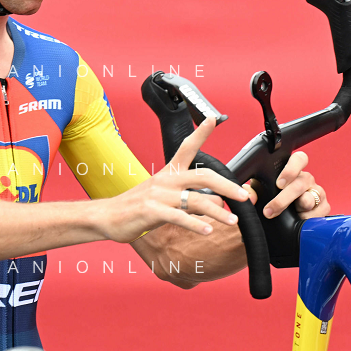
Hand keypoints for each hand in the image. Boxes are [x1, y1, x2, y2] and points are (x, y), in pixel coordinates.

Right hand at [100, 118, 248, 242]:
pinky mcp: (152, 211)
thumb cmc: (137, 207)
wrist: (107, 217)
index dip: (200, 133)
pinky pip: (180, 217)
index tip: (213, 119)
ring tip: (232, 221)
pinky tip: (208, 230)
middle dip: (227, 186)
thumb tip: (217, 203)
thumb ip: (190, 198)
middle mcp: (166, 180)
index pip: (186, 147)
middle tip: (244, 196)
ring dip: (218, 212)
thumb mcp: (163, 196)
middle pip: (203, 176)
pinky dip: (196, 224)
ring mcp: (159, 195)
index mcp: (169, 173)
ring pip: (196, 201)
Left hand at [243, 150, 330, 220]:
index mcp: (292, 172)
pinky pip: (319, 212)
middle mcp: (306, 180)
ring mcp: (317, 193)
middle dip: (285, 198)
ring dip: (298, 208)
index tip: (279, 183)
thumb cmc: (271, 203)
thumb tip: (248, 195)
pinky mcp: (323, 208)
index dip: (291, 168)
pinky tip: (299, 220)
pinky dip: (307, 218)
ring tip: (290, 215)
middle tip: (271, 210)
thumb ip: (252, 192)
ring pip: (311, 198)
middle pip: (302, 181)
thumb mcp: (260, 196)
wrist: (280, 227)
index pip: (299, 159)